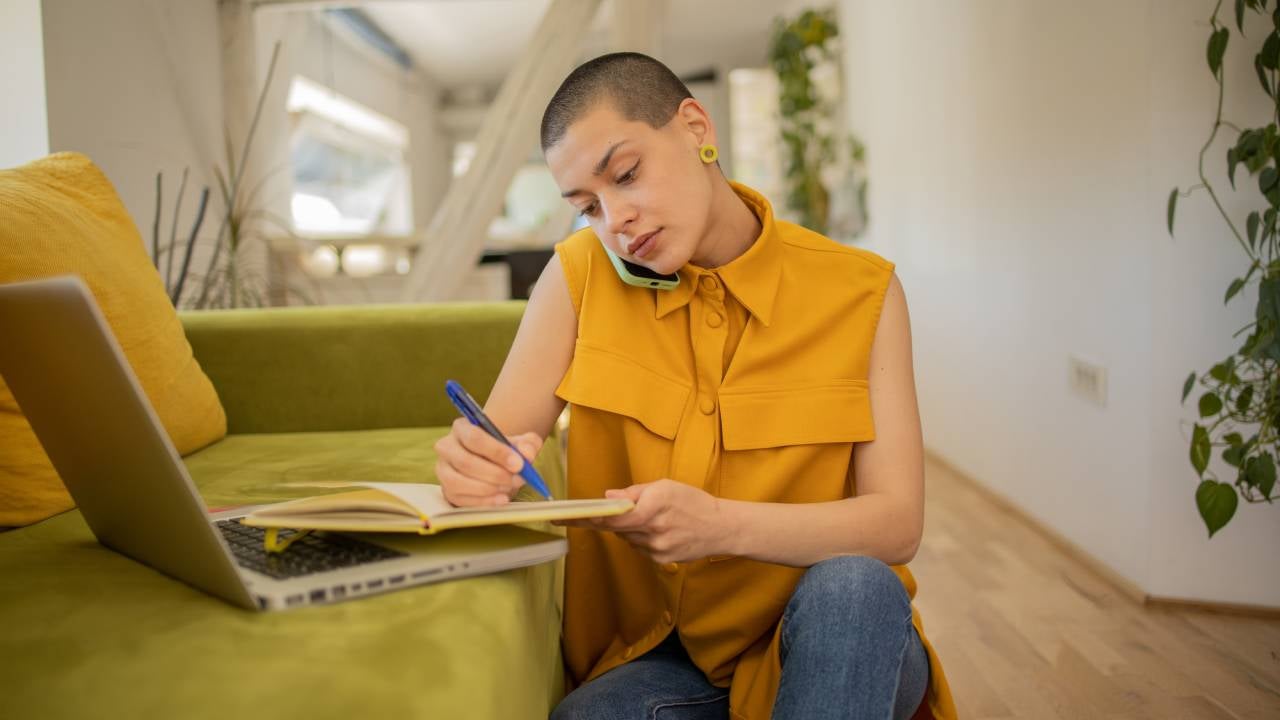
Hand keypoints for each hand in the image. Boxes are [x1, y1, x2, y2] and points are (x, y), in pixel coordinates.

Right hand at [434, 417, 542, 506]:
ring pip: (458, 482)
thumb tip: (526, 453)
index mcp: (462, 428)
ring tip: (509, 487)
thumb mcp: (520, 443)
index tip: (518, 464)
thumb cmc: (504, 450)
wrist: (495, 464)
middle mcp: (447, 447)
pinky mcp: (447, 490)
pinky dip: (484, 501)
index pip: (474, 437)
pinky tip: (501, 499)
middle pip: (465, 462)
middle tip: (517, 479)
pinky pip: (461, 499)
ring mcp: (443, 470)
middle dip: (495, 473)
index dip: (497, 452)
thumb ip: (528, 444)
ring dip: (488, 488)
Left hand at [555, 479, 731, 563]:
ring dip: (630, 529)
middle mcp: (653, 530)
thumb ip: (635, 492)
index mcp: (653, 507)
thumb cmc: (693, 502)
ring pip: (628, 538)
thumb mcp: (665, 486)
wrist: (721, 528)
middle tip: (603, 512)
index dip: (588, 516)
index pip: (612, 514)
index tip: (566, 518)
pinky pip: (640, 548)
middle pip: (617, 527)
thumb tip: (609, 495)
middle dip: (610, 519)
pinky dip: (642, 539)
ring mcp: (656, 549)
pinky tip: (660, 532)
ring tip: (652, 519)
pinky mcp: (661, 561)